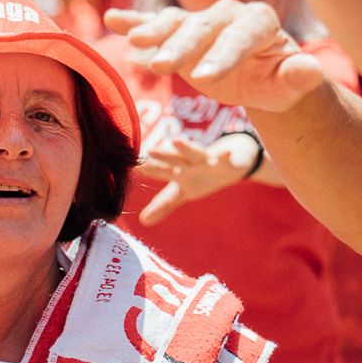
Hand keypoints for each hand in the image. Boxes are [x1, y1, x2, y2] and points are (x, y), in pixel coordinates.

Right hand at [106, 0, 325, 113]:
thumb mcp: (289, 85)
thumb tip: (313, 70)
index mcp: (260, 22)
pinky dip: (136, 20)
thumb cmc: (276, 81)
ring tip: (135, 40)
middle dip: (183, 45)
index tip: (206, 78)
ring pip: (177, 22)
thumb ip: (299, 77)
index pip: (239, 38)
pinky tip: (113, 19)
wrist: (259, 77)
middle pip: (203, 27)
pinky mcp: (181, 29)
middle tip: (164, 66)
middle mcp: (228, 13)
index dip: (223, 56)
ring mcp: (202, 19)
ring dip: (156, 31)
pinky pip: (156, 21)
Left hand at [137, 134, 259, 224]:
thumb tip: (142, 221)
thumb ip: (164, 204)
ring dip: (187, 147)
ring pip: (195, 153)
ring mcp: (207, 160)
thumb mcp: (184, 192)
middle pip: (175, 159)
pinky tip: (225, 153)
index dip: (146, 170)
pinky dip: (224, 156)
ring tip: (176, 141)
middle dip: (163, 156)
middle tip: (148, 151)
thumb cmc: (203, 176)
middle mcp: (190, 163)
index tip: (129, 167)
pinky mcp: (225, 160)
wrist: (232, 160)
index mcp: (179, 171)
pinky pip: (225, 159)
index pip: (160, 171)